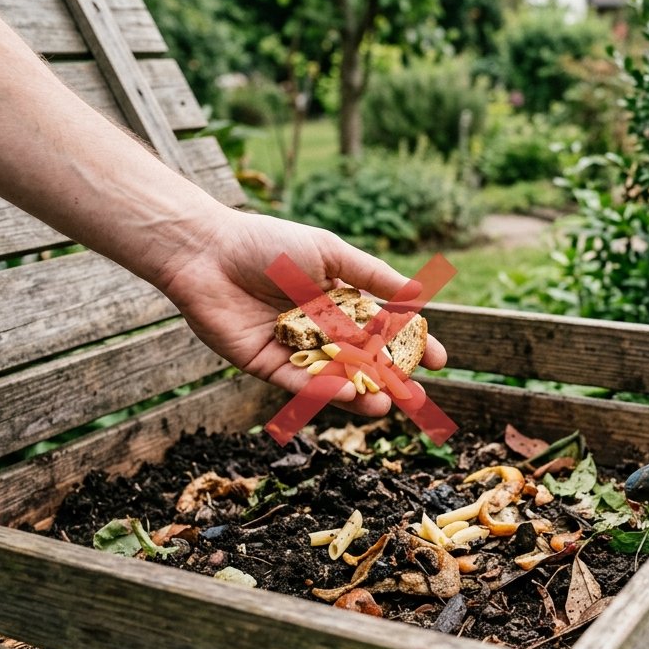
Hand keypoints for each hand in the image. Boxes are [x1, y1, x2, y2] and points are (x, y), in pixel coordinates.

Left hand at [154, 208, 446, 415]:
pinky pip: (299, 382)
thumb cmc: (269, 244)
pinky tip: (347, 394)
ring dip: (359, 393)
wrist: (207, 252)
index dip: (412, 345)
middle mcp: (320, 328)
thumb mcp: (330, 254)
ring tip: (385, 405)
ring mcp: (294, 349)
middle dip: (391, 379)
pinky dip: (322, 390)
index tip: (441, 360)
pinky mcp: (265, 364)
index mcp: (339, 300)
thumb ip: (372, 276)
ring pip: (333, 377)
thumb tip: (419, 294)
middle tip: (416, 396)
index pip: (384, 329)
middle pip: (363, 360)